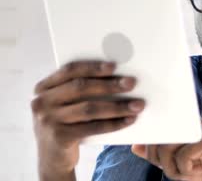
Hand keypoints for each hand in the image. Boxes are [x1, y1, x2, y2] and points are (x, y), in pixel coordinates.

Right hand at [31, 61, 144, 179]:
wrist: (53, 158)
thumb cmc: (66, 123)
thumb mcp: (65, 104)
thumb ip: (79, 89)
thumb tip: (117, 76)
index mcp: (43, 88)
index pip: (70, 70)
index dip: (93, 67)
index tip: (114, 65)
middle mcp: (41, 102)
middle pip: (80, 87)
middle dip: (109, 84)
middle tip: (131, 83)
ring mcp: (48, 120)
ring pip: (89, 108)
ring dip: (117, 106)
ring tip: (137, 105)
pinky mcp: (59, 137)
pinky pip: (93, 127)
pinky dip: (114, 124)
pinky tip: (128, 120)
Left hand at [131, 120, 201, 180]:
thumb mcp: (174, 164)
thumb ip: (156, 154)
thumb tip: (135, 146)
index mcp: (180, 122)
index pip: (154, 128)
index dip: (150, 146)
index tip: (160, 160)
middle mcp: (188, 121)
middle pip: (156, 138)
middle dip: (160, 162)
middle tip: (177, 170)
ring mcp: (198, 129)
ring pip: (165, 147)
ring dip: (172, 168)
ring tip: (186, 172)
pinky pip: (181, 157)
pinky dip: (186, 171)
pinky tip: (199, 170)